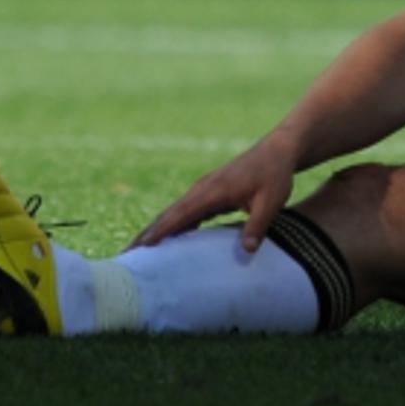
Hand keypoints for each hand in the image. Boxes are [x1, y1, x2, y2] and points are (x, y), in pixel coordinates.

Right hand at [126, 142, 294, 251]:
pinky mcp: (208, 195)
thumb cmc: (275, 175)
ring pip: (173, 214)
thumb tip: (246, 251)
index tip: (143, 246)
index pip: (182, 214)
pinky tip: (165, 242)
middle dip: (147, 234)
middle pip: (169, 214)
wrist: (278, 151)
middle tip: (127, 254)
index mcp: (213, 190)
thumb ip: (258, 226)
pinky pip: (185, 214)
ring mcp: (203, 191)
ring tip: (138, 252)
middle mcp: (202, 189)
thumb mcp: (271, 201)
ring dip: (155, 231)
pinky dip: (172, 227)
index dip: (162, 231)